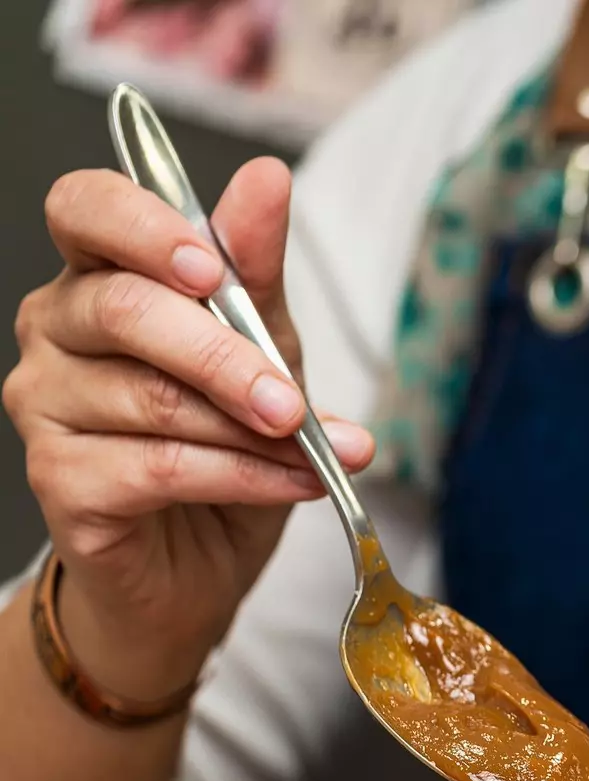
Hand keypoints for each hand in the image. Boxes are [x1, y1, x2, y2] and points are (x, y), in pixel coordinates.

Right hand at [3, 159, 374, 699]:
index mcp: (99, 276)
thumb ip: (258, 273)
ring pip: (153, 399)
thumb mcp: (266, 351)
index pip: (84, 207)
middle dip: (227, 356)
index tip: (214, 267)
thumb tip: (266, 179)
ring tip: (316, 453)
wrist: (201, 564)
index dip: (143, 226)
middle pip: (124, 310)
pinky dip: (243, 476)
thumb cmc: (231, 442)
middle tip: (293, 401)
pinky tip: (292, 484)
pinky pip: (159, 466)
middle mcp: (54, 329)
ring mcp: (44, 404)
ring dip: (251, 431)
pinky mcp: (60, 480)